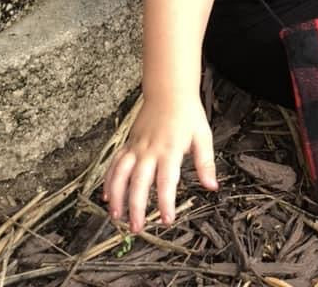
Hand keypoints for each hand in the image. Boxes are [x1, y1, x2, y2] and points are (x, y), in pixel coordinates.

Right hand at [103, 95, 217, 232]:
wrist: (169, 90)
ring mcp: (136, 146)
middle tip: (136, 227)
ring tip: (115, 215)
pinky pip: (114, 163)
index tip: (167, 220)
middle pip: (139, 182)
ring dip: (116, 195)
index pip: (166, 182)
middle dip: (136, 207)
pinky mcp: (128, 143)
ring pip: (120, 173)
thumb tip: (212, 186)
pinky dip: (108, 179)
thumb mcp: (203, 136)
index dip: (166, 203)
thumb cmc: (187, 113)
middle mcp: (150, 150)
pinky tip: (105, 195)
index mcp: (170, 150)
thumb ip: (206, 163)